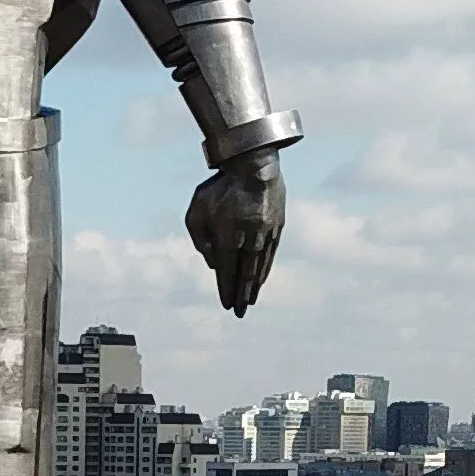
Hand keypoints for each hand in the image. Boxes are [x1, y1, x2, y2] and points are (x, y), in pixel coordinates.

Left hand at [186, 150, 282, 313]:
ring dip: (254, 286)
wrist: (253, 162)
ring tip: (250, 300)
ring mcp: (266, 233)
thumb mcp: (197, 212)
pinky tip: (262, 278)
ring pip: (259, 265)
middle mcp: (250, 240)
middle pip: (244, 274)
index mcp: (228, 237)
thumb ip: (200, 241)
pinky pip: (270, 253)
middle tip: (239, 312)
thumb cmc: (219, 186)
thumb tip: (214, 264)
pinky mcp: (278, 225)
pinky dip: (265, 268)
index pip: (227, 271)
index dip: (226, 290)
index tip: (226, 305)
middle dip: (241, 295)